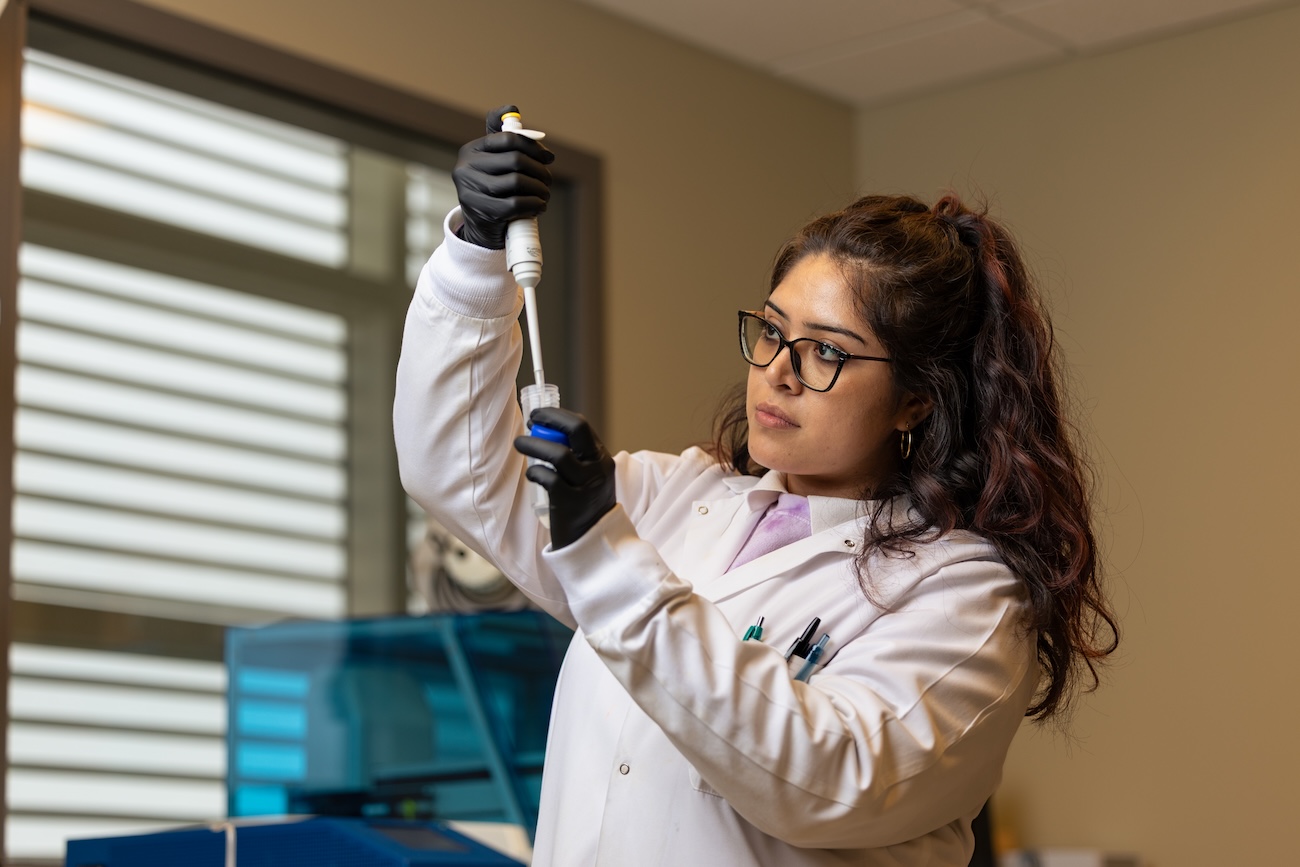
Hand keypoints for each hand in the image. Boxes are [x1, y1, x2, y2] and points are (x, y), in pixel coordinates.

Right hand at [452, 104, 554, 248]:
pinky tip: (539, 206)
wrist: (480, 227)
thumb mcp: (494, 162)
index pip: (508, 139)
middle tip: (548, 180)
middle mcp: (465, 168)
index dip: (533, 146)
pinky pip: (516, 204)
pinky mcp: (481, 212)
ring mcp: (471, 191)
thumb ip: (503, 136)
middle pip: (515, 160)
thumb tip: (512, 109)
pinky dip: (534, 205)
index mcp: (471, 150)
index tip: (549, 157)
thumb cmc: (493, 190)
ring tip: (545, 194)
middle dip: (539, 170)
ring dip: (539, 189)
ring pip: (517, 182)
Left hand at [514, 407, 615, 549]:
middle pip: (577, 429)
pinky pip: (548, 478)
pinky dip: (535, 472)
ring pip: (559, 454)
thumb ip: (578, 456)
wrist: (593, 541)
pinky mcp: (570, 503)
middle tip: (531, 419)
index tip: (538, 415)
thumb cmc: (585, 504)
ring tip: (520, 444)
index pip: (582, 425)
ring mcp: (585, 486)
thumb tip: (547, 431)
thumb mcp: (591, 476)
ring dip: (534, 445)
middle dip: (550, 418)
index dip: (557, 416)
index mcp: (602, 458)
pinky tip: (531, 473)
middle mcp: (598, 468)